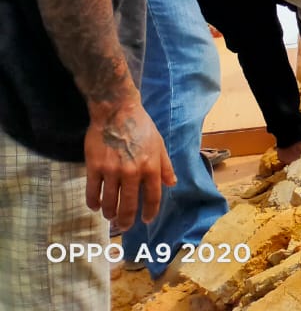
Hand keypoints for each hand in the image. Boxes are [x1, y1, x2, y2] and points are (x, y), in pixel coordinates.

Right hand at [84, 100, 174, 227]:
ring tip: (110, 216)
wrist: (117, 112)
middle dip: (127, 220)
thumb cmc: (141, 127)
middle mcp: (132, 172)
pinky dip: (93, 203)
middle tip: (125, 226)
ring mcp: (112, 171)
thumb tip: (171, 184)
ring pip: (109, 202)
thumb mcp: (159, 144)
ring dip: (110, 213)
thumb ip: (165, 166)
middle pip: (128, 205)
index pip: (152, 197)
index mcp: (151, 167)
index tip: (146, 220)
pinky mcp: (95, 167)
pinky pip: (93, 192)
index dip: (150, 212)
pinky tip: (95, 206)